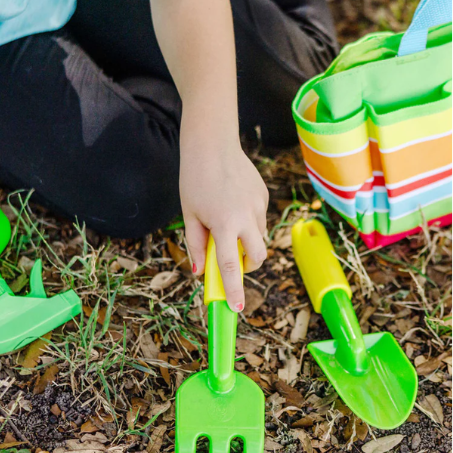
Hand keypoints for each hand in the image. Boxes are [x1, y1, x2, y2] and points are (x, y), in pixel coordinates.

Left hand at [179, 132, 268, 312]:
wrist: (212, 144)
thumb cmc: (194, 180)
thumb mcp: (189, 215)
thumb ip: (195, 245)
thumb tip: (200, 271)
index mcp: (224, 224)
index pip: (230, 266)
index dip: (234, 290)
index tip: (237, 308)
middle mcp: (246, 217)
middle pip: (257, 256)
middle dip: (247, 266)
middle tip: (232, 263)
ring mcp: (258, 206)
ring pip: (259, 237)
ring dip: (246, 242)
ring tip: (225, 223)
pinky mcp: (263, 196)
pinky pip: (258, 218)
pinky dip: (247, 222)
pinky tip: (231, 203)